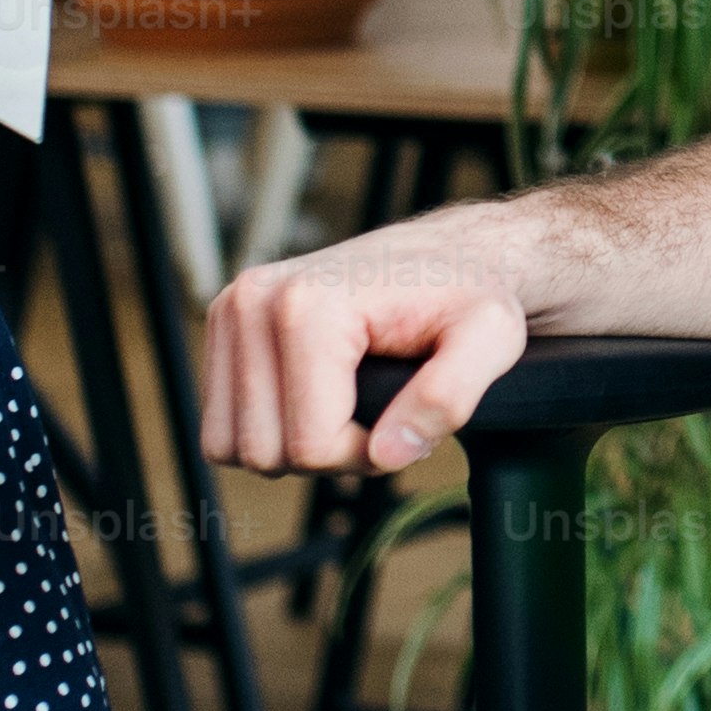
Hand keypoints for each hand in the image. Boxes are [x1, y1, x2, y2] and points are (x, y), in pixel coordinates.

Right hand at [202, 204, 538, 474]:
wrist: (450, 255)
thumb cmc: (470, 294)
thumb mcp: (489, 339)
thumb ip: (448, 397)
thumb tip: (388, 453)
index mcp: (307, 304)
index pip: (310, 445)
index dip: (365, 455)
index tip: (404, 419)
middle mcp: (254, 301)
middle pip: (264, 451)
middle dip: (327, 452)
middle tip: (378, 411)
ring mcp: (231, 311)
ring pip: (232, 445)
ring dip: (292, 445)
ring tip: (346, 406)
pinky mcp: (225, 325)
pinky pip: (220, 425)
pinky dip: (267, 428)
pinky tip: (315, 397)